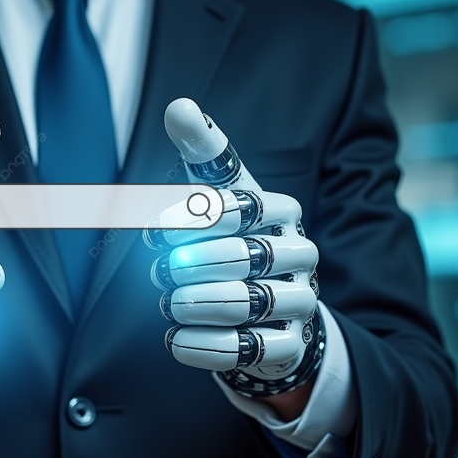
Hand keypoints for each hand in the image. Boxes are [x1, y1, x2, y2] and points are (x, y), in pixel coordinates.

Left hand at [146, 99, 323, 405]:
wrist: (267, 307)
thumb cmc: (234, 237)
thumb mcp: (218, 190)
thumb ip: (200, 150)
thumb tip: (180, 106)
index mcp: (282, 210)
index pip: (241, 205)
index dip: (192, 217)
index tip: (157, 229)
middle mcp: (299, 253)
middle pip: (244, 256)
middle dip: (192, 265)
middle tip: (162, 270)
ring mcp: (299, 300)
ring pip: (248, 303)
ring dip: (196, 303)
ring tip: (169, 301)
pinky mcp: (288, 345)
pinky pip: (249, 350)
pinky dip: (204, 345)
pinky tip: (176, 336)